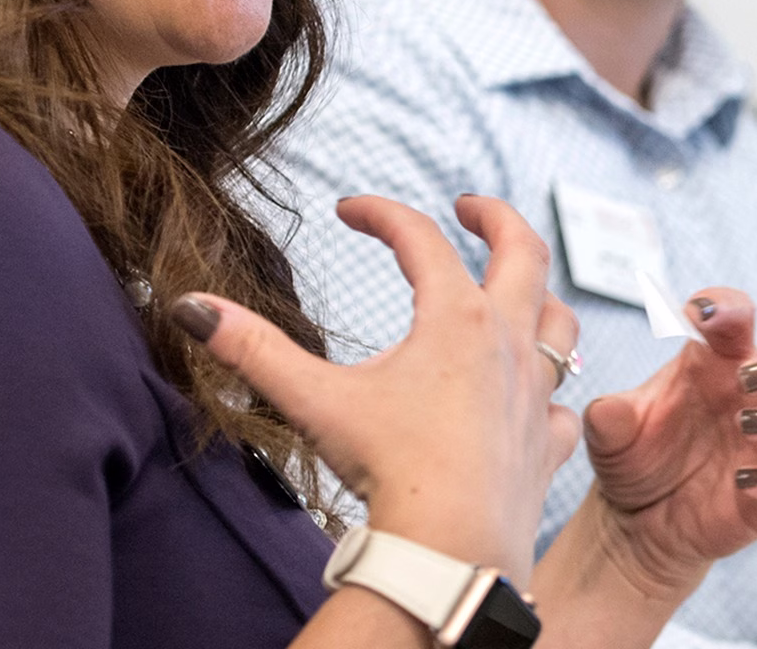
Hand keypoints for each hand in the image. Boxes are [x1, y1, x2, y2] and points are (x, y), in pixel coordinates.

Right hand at [173, 194, 578, 580]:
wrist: (451, 549)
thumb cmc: (389, 470)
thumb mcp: (315, 401)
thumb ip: (252, 350)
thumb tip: (191, 309)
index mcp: (455, 318)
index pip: (419, 238)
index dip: (381, 213)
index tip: (349, 209)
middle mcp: (506, 343)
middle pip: (524, 253)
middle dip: (497, 218)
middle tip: (469, 206)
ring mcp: (534, 394)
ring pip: (558, 324)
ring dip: (539, 297)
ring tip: (513, 289)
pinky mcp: (547, 445)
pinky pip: (565, 407)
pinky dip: (552, 395)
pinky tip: (535, 400)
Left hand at [577, 287, 756, 597]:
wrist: (636, 522)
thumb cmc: (634, 457)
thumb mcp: (610, 434)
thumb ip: (610, 417)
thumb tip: (610, 411)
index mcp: (720, 360)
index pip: (740, 312)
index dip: (728, 304)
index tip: (699, 313)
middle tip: (749, 376)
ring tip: (748, 424)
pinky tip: (741, 481)